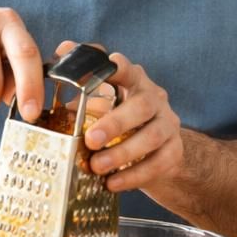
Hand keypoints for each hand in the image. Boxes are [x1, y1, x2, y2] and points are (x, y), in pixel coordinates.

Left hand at [57, 40, 183, 193]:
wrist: (158, 153)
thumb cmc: (121, 121)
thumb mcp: (103, 102)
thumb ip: (83, 84)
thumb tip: (61, 52)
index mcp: (134, 82)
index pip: (126, 69)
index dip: (115, 68)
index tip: (103, 71)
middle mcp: (155, 99)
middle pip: (142, 104)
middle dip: (116, 122)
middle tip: (91, 139)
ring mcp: (168, 124)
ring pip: (152, 136)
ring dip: (122, 153)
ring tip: (97, 166)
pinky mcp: (174, 150)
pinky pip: (158, 163)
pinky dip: (134, 175)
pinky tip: (113, 184)